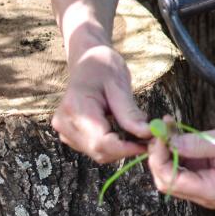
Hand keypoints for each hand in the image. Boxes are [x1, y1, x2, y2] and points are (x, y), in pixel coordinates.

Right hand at [51, 45, 151, 162]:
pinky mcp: (70, 135)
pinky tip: (123, 132)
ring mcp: (65, 131)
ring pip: (97, 153)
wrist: (86, 62)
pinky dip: (112, 146)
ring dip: (120, 149)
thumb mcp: (119, 84)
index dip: (126, 148)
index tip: (148, 143)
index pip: (100, 141)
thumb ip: (130, 112)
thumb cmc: (102, 67)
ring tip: (137, 133)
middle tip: (149, 139)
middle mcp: (65, 123)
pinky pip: (94, 149)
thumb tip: (147, 133)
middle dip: (125, 149)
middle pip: (99, 151)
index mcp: (76, 108)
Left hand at [146, 114, 214, 207]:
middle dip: (160, 155)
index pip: (174, 181)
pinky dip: (175, 147)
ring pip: (172, 172)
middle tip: (160, 128)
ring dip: (166, 149)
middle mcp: (209, 193)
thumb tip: (169, 141)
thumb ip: (198, 143)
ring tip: (168, 125)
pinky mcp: (205, 172)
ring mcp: (206, 184)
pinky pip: (182, 163)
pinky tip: (175, 130)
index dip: (161, 159)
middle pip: (169, 180)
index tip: (160, 134)